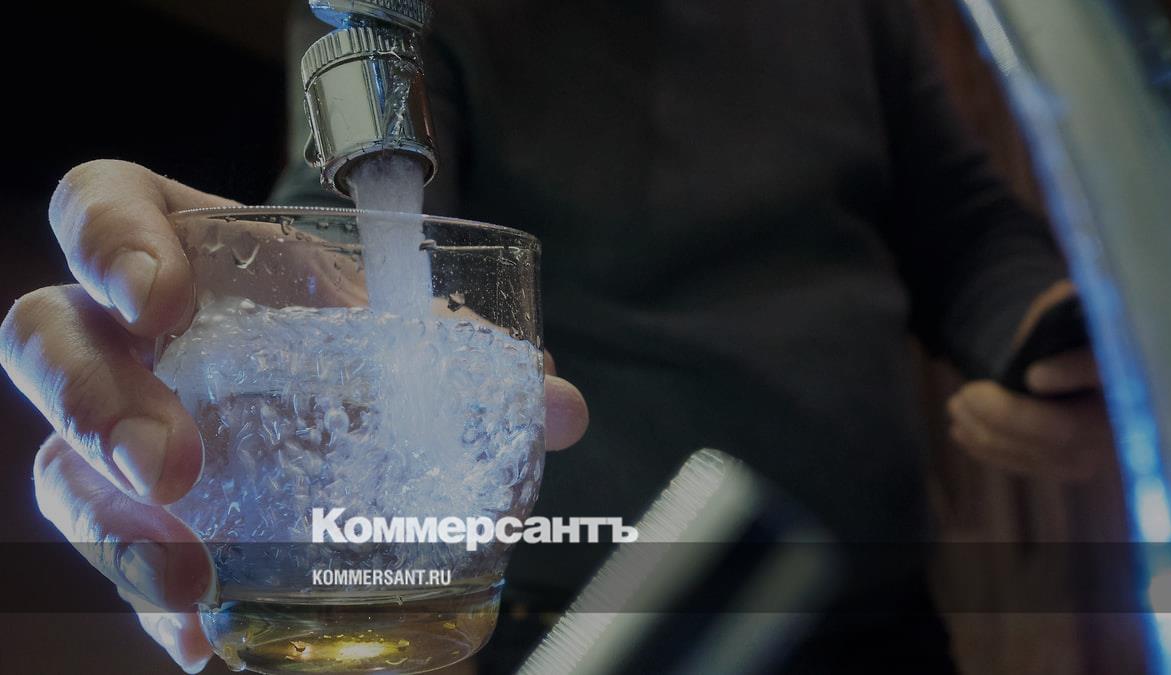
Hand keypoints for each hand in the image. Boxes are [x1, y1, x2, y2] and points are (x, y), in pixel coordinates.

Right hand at [1, 160, 589, 671]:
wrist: (326, 393)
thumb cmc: (342, 331)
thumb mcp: (392, 322)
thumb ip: (465, 353)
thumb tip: (557, 405)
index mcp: (182, 248)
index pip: (98, 208)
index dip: (107, 242)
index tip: (159, 299)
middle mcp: (127, 334)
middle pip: (49, 342)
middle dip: (99, 403)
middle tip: (177, 466)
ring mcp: (115, 423)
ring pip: (60, 462)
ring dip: (115, 528)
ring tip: (191, 579)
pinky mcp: (130, 508)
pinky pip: (112, 551)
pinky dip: (155, 597)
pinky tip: (205, 634)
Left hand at [946, 283, 1112, 481]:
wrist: (1070, 366)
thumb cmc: (1066, 331)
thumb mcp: (1065, 308)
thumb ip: (1062, 305)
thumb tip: (1061, 300)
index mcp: (1127, 364)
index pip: (1106, 372)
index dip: (1072, 374)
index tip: (1034, 376)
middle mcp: (1126, 417)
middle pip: (1065, 430)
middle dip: (1007, 415)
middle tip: (965, 395)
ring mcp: (1102, 449)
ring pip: (1040, 454)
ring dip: (988, 433)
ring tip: (955, 406)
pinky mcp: (1074, 466)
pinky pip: (1030, 466)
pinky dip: (990, 450)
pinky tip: (961, 431)